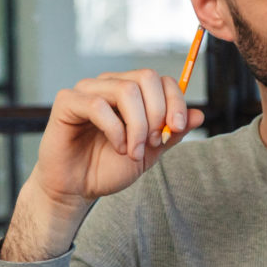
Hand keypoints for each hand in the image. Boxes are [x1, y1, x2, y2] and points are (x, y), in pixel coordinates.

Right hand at [0, 69, 201, 261]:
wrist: (77, 188)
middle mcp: (109, 84)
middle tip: (153, 142)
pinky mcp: (67, 101)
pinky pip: (97, 105)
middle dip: (157, 112)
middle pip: (146, 77)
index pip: (161, 80)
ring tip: (132, 152)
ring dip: (137, 125)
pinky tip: (116, 147)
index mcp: (130, 91)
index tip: (176, 129)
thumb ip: (171, 133)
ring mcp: (87, 90)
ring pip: (126, 90)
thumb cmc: (108, 168)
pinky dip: (114, 129)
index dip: (175, 101)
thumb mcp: (149, 153)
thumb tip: (199, 114)